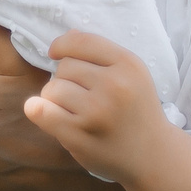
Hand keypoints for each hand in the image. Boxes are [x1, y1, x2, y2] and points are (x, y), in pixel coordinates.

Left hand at [23, 30, 171, 185]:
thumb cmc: (136, 110)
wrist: (152, 154)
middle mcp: (114, 86)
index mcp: (128, 65)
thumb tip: (66, 36)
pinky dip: (38, 109)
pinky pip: (42, 111)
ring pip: (52, 88)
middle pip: (65, 66)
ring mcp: (96, 112)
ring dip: (56, 98)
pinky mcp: (79, 136)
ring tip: (74, 109)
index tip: (56, 53)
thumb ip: (101, 54)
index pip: (81, 42)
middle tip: (83, 95)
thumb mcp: (132, 74)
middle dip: (66, 78)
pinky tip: (44, 112)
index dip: (62, 44)